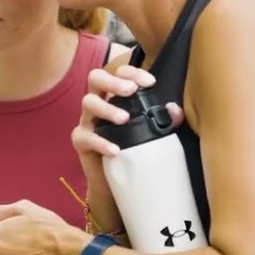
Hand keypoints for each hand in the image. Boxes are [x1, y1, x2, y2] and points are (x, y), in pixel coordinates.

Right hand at [72, 66, 183, 230]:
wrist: (114, 183)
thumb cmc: (132, 150)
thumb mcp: (152, 133)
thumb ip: (165, 120)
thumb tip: (174, 109)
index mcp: (114, 96)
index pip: (119, 73)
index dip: (132, 72)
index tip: (150, 82)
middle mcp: (99, 103)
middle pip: (96, 78)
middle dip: (113, 81)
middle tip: (130, 90)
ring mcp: (87, 121)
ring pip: (88, 103)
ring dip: (107, 108)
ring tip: (124, 119)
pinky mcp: (80, 142)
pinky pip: (84, 137)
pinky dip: (100, 142)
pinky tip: (115, 149)